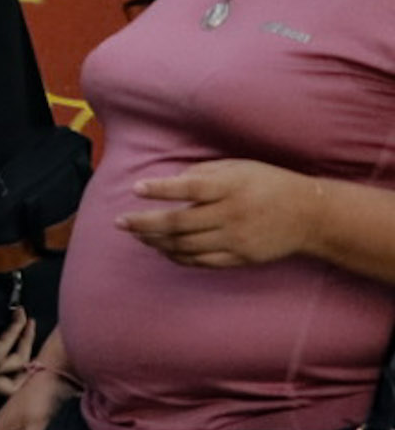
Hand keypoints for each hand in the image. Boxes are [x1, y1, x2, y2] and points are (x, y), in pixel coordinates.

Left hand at [119, 159, 323, 269]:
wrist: (310, 215)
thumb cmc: (268, 184)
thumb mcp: (238, 168)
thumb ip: (203, 174)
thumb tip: (168, 183)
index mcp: (231, 187)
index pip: (190, 189)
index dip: (161, 189)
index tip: (136, 189)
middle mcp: (231, 214)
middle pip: (179, 223)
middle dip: (144, 224)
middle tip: (119, 222)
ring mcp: (235, 240)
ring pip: (185, 245)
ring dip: (155, 241)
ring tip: (136, 234)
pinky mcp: (240, 258)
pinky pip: (200, 261)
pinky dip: (176, 256)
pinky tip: (161, 248)